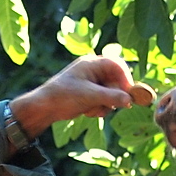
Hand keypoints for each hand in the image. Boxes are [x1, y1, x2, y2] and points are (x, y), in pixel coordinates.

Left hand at [11, 57, 154, 136]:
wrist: (45, 108)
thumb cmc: (64, 96)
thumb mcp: (89, 96)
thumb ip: (111, 97)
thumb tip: (130, 100)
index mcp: (92, 64)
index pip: (117, 65)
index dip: (125, 78)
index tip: (129, 93)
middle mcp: (94, 71)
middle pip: (116, 81)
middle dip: (114, 95)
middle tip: (110, 105)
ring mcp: (92, 83)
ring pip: (111, 93)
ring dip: (105, 104)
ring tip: (91, 109)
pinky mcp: (90, 95)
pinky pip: (104, 101)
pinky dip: (99, 109)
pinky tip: (87, 112)